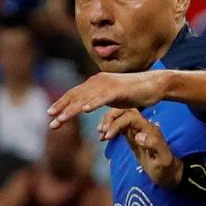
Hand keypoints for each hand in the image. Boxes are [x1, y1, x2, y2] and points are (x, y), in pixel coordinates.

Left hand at [48, 71, 169, 128]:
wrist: (155, 84)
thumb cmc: (135, 92)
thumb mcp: (113, 96)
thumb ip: (99, 99)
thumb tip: (88, 104)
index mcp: (95, 83)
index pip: (74, 94)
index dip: (61, 104)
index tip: (50, 115)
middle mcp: (98, 82)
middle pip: (76, 96)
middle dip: (62, 110)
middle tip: (51, 123)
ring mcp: (109, 85)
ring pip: (86, 98)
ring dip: (72, 109)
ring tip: (62, 119)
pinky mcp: (120, 90)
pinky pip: (104, 98)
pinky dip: (94, 103)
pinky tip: (85, 110)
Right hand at [99, 109, 182, 187]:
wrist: (169, 173)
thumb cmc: (166, 167)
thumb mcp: (163, 159)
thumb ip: (154, 145)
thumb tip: (138, 135)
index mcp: (150, 130)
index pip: (131, 118)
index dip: (118, 123)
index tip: (108, 136)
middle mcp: (144, 127)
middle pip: (125, 112)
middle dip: (111, 118)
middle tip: (100, 131)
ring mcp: (138, 131)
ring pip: (122, 117)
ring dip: (109, 122)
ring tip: (100, 134)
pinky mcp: (133, 137)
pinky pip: (121, 127)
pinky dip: (110, 129)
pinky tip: (103, 138)